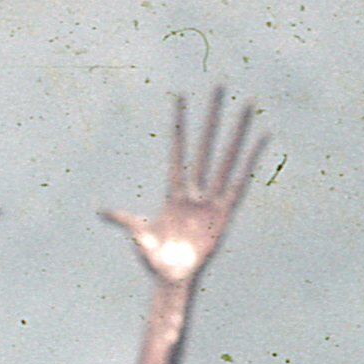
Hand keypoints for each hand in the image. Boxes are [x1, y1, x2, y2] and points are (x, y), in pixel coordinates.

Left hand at [101, 88, 267, 284]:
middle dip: (212, 115)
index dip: (178, 125)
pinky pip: (240, 182)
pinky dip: (251, 161)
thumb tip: (101, 210)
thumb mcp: (138, 234)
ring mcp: (211, 199)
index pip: (177, 150)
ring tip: (248, 105)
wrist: (173, 279)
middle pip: (205, 144)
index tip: (179, 97)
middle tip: (220, 84)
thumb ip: (122, 218)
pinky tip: (262, 139)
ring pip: (226, 157)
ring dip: (237, 131)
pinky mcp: (226, 212)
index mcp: (174, 191)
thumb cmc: (155, 259)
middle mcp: (195, 189)